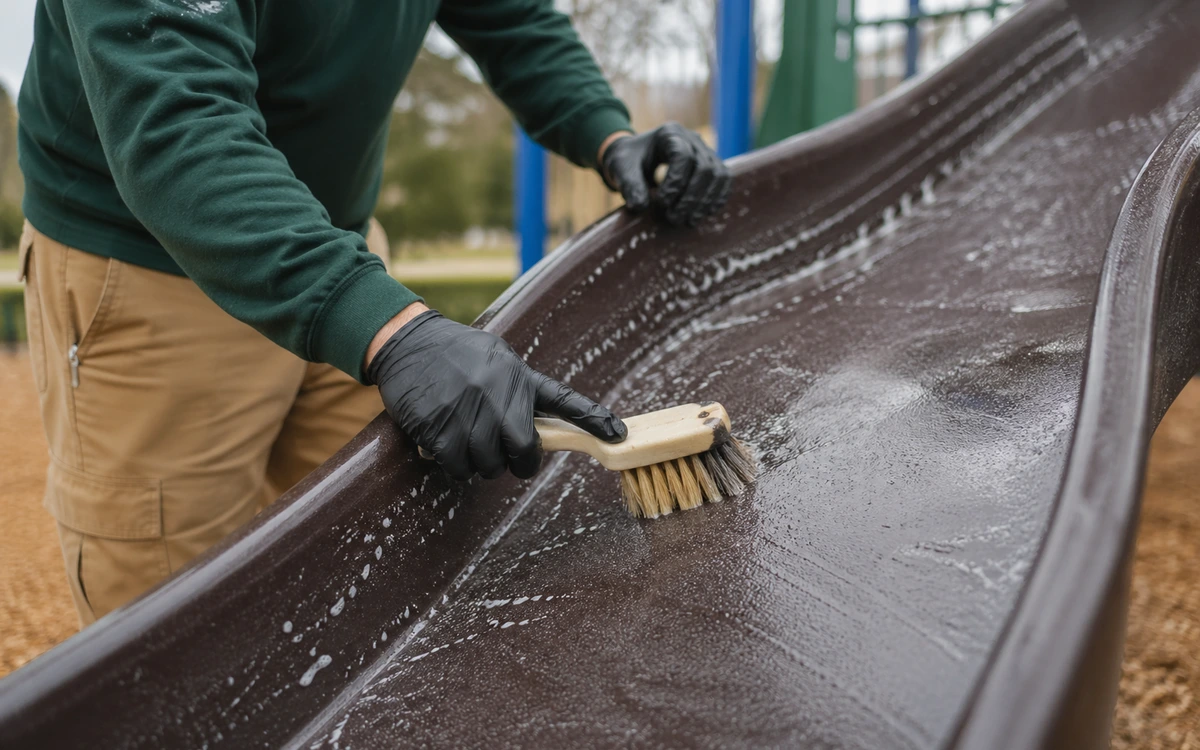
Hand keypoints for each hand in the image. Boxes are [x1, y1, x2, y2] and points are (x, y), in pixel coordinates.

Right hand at [367, 310, 626, 479]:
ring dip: (480, 464)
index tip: (619, 435)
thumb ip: (518, 393)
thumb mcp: (497, 360)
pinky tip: (445, 445)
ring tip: (467, 442)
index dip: (595, 419)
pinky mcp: (439, 426)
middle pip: (524, 449)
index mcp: (519, 376)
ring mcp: (468, 410)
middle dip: (518, 463)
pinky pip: (458, 466)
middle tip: (506, 458)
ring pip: (489, 464)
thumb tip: (530, 436)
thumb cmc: (458, 355)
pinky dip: (454, 465)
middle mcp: (498, 393)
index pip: (565, 400)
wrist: (409, 341)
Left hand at [600, 123, 731, 225]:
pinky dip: (716, 198)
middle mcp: (692, 139)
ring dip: (705, 201)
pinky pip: (724, 180)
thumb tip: (641, 206)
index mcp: (669, 134)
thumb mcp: (621, 170)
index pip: (682, 156)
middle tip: (674, 219)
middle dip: (690, 197)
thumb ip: (629, 185)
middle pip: (704, 167)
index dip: (675, 182)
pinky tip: (703, 214)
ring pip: (718, 174)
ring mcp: (705, 151)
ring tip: (688, 221)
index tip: (661, 203)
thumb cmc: (628, 161)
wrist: (636, 157)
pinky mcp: (712, 164)